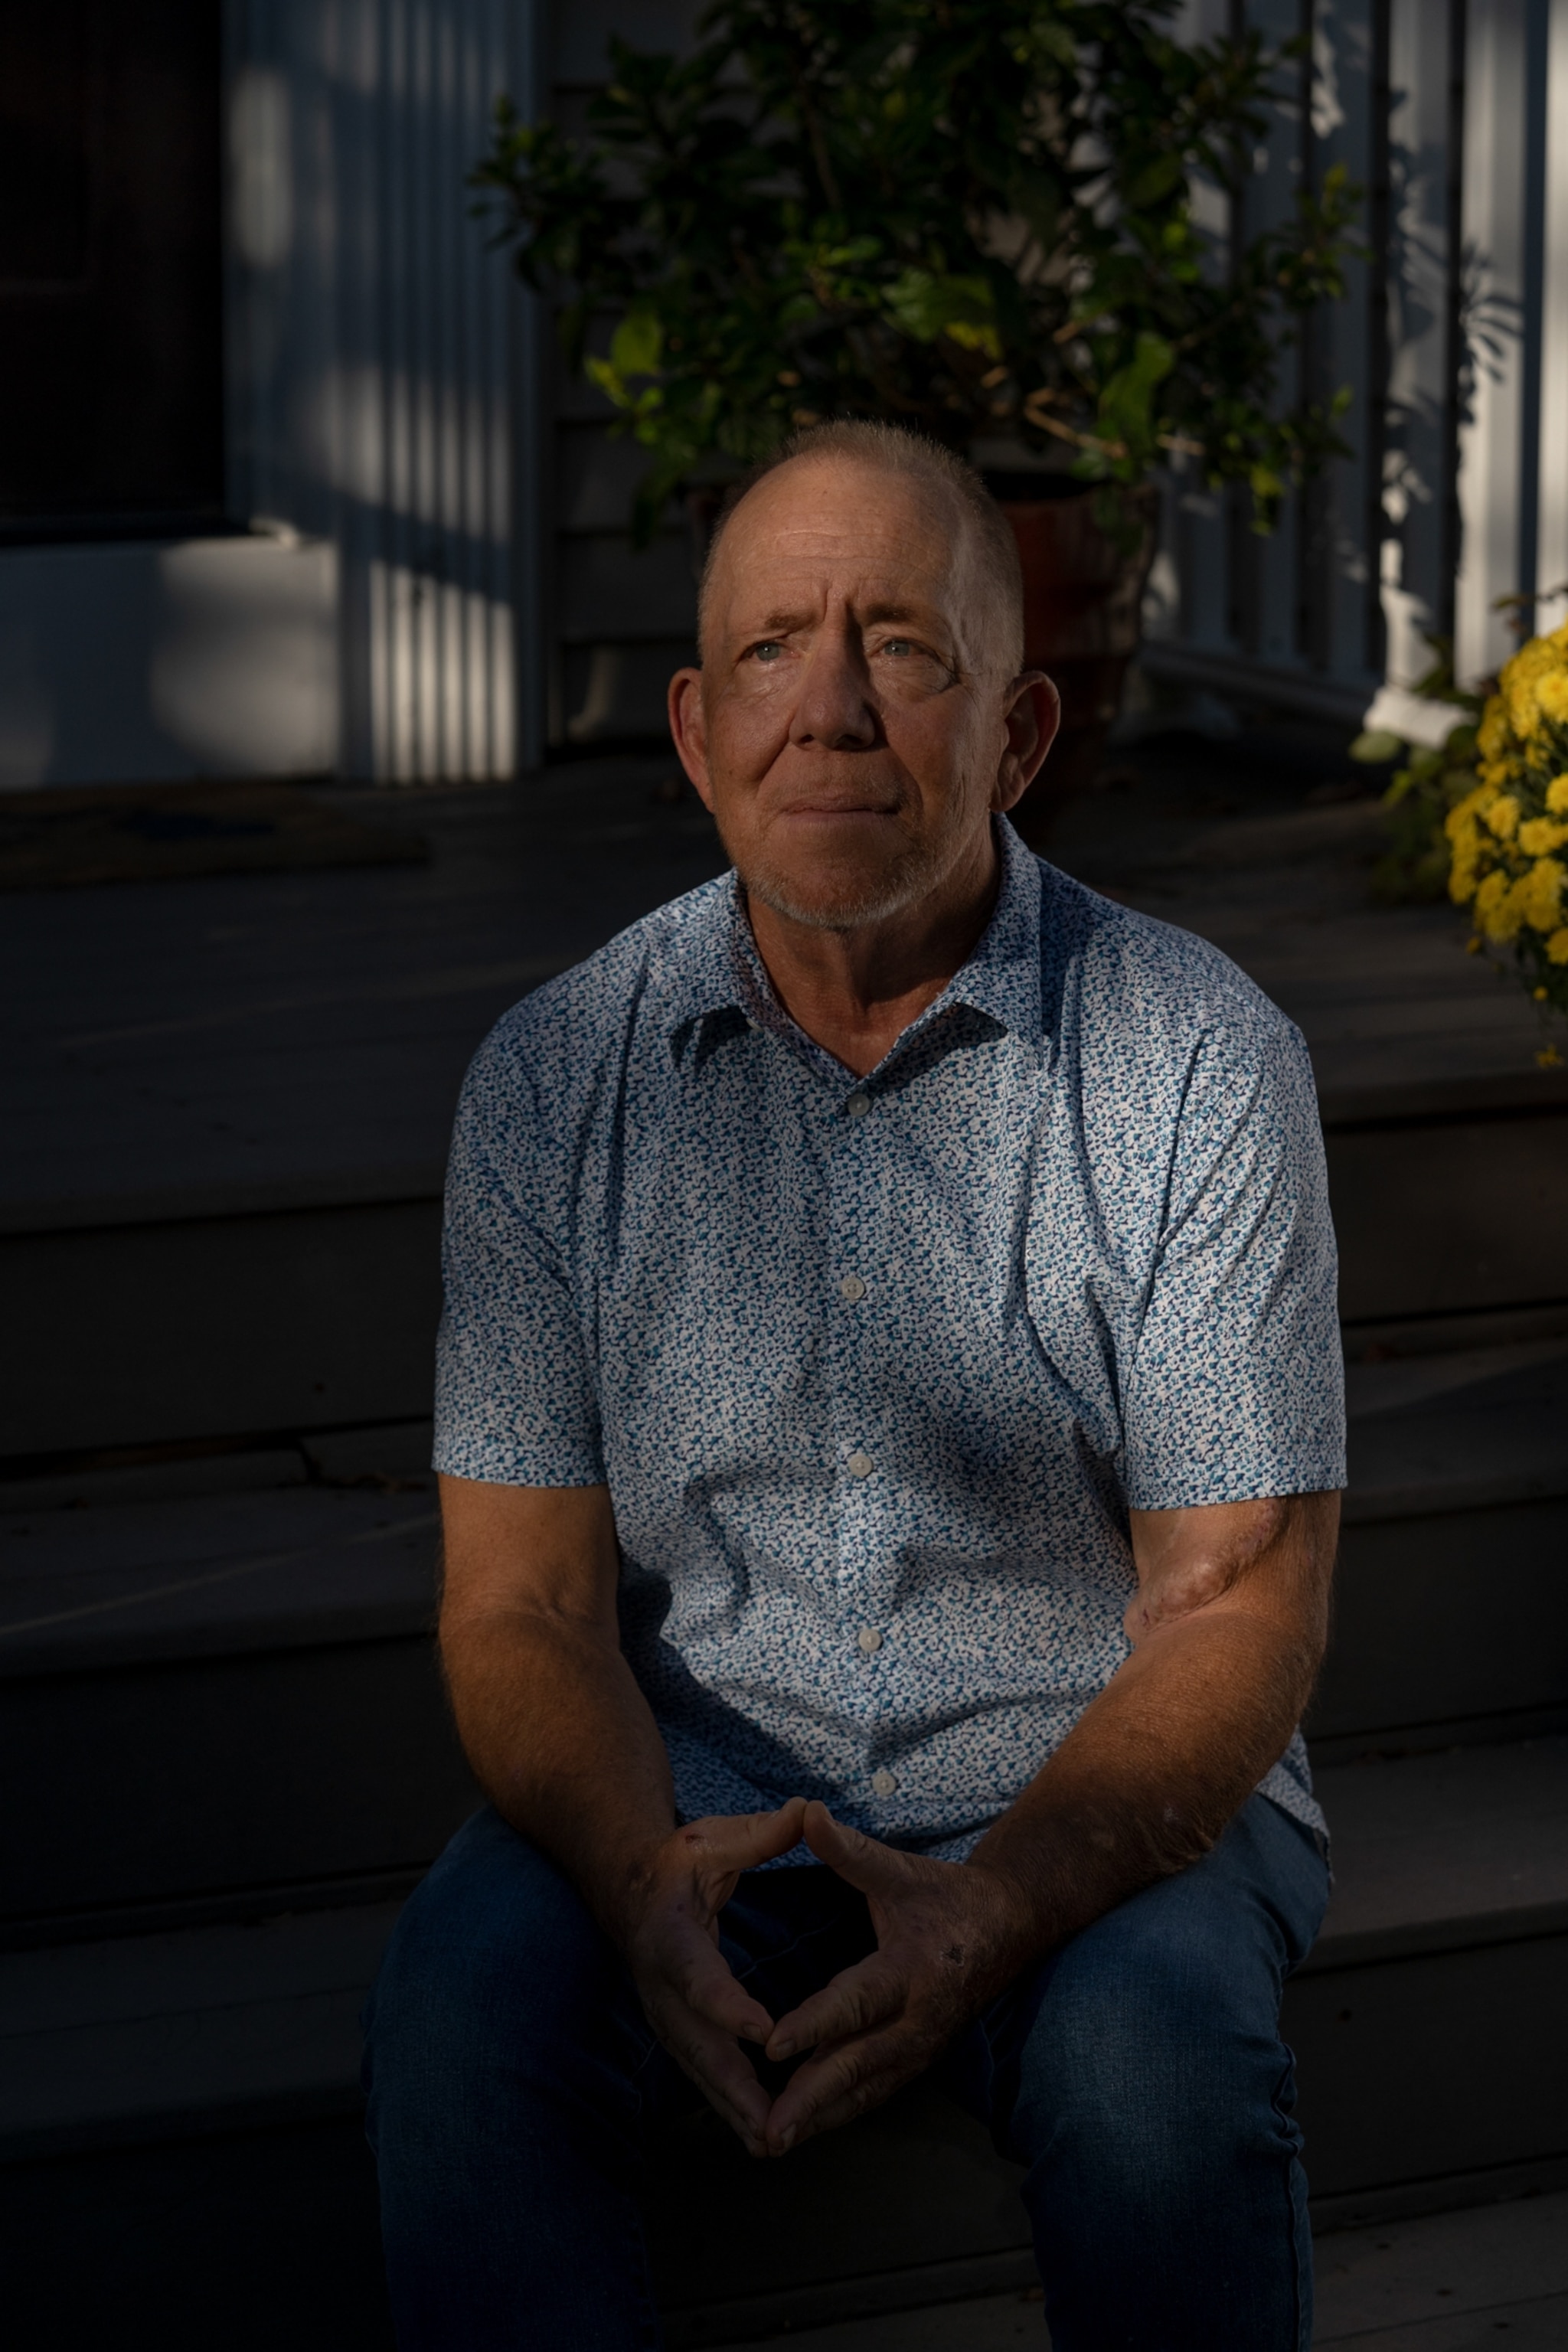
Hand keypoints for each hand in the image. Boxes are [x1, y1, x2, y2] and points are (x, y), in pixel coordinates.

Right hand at [621, 1799, 806, 2156]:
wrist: (627, 1885)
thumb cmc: (678, 1861)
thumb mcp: (715, 1838)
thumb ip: (763, 1833)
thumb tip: (808, 1809)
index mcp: (671, 1937)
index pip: (701, 1979)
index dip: (730, 2008)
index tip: (766, 2035)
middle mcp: (661, 1986)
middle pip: (697, 2045)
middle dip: (734, 2090)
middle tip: (772, 2129)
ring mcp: (663, 2013)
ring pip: (698, 2069)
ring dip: (733, 2110)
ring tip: (774, 2145)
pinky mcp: (673, 2029)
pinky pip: (701, 2072)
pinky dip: (728, 2105)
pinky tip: (762, 2135)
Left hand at [760, 1800, 1039, 2154]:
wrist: (1011, 1926)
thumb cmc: (946, 1896)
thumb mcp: (899, 1870)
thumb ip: (848, 1849)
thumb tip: (805, 1811)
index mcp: (908, 1970)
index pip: (854, 2003)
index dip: (813, 2026)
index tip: (771, 2048)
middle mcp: (916, 2019)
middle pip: (857, 2065)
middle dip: (810, 2100)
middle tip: (767, 2131)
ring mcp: (920, 2046)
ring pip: (865, 2090)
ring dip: (820, 2118)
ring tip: (773, 2143)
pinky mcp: (919, 2058)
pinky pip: (875, 2092)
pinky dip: (839, 2113)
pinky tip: (805, 2128)